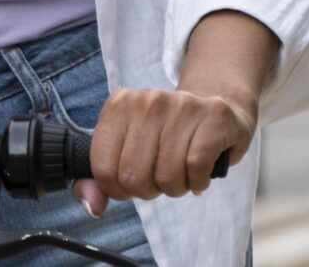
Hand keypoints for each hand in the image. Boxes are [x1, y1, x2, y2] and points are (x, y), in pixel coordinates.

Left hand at [75, 85, 255, 212]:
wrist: (213, 108)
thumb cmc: (164, 135)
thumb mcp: (126, 147)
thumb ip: (101, 179)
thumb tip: (94, 207)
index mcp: (118, 104)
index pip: (103, 169)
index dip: (118, 190)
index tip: (133, 183)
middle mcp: (148, 101)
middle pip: (134, 177)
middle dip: (149, 190)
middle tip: (160, 176)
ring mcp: (182, 106)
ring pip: (167, 177)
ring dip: (175, 187)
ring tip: (181, 171)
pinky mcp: (214, 118)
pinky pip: (196, 170)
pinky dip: (198, 182)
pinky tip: (199, 171)